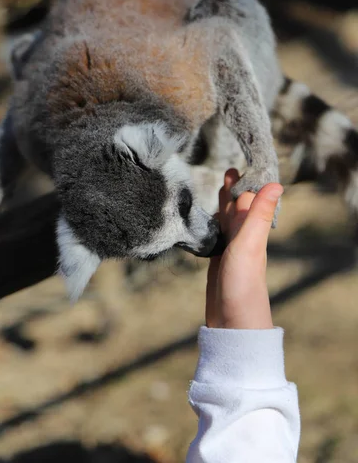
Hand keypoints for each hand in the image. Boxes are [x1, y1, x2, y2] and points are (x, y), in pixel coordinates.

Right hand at [206, 169, 282, 329]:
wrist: (233, 322)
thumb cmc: (244, 285)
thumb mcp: (250, 245)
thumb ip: (259, 214)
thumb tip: (277, 183)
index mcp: (253, 230)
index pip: (251, 197)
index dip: (247, 180)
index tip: (241, 162)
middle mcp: (244, 237)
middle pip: (239, 206)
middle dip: (234, 188)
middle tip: (228, 170)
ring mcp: (231, 249)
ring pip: (228, 219)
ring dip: (224, 203)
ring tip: (219, 187)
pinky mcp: (218, 260)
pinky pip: (217, 234)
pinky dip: (213, 222)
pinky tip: (207, 220)